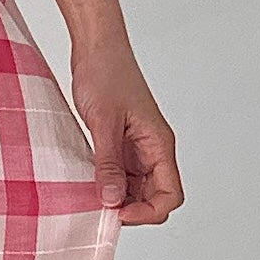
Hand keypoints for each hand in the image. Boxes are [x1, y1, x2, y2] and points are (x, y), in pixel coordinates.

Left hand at [72, 40, 182, 226]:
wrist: (96, 48)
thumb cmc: (106, 74)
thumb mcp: (104, 122)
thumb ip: (108, 163)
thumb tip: (111, 200)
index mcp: (160, 144)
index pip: (171, 194)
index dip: (148, 212)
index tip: (118, 212)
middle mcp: (153, 150)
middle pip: (155, 197)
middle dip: (132, 209)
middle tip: (100, 208)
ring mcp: (137, 148)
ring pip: (136, 189)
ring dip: (119, 198)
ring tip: (91, 196)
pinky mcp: (120, 144)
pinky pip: (120, 175)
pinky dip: (107, 184)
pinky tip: (88, 183)